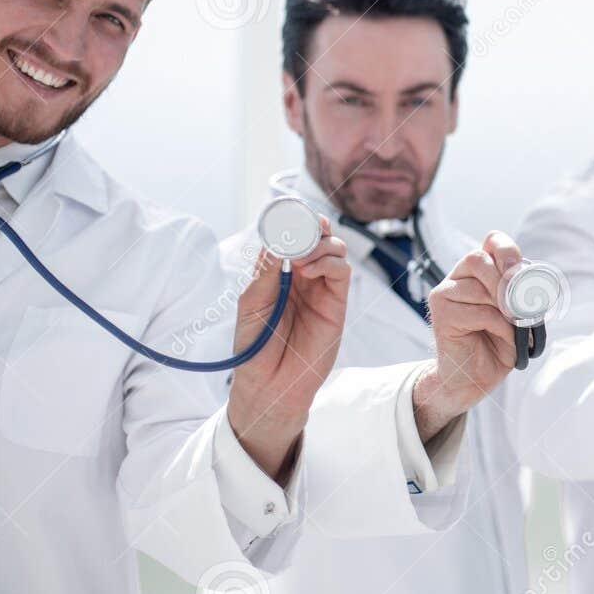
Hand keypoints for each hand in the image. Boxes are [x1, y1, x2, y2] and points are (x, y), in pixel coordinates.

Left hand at [228, 216, 350, 480]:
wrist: (268, 383)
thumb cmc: (254, 346)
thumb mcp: (251, 303)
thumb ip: (267, 271)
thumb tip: (277, 240)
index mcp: (280, 273)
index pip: (292, 237)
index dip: (294, 221)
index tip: (288, 211)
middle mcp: (303, 277)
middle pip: (318, 237)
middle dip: (312, 225)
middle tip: (300, 228)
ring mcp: (321, 289)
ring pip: (334, 249)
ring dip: (321, 243)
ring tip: (301, 258)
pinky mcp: (336, 304)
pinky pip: (342, 272)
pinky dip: (329, 262)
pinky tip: (310, 270)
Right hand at [415, 231, 522, 443]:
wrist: (473, 379)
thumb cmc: (497, 344)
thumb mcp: (517, 314)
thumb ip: (520, 293)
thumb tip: (526, 281)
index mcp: (478, 271)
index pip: (492, 242)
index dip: (507, 250)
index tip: (520, 270)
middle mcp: (458, 277)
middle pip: (479, 259)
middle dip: (506, 282)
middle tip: (521, 308)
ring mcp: (445, 294)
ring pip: (481, 288)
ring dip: (507, 311)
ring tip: (514, 329)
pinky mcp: (441, 314)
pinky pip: (480, 311)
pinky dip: (500, 326)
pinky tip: (502, 338)